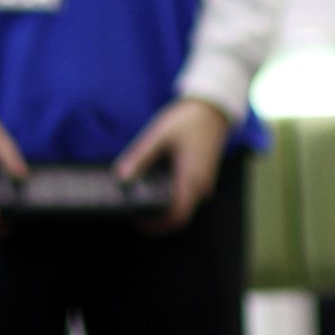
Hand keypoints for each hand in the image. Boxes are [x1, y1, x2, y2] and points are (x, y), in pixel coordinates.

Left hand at [115, 97, 231, 235]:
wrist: (213, 108)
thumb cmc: (188, 120)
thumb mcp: (159, 135)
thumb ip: (140, 157)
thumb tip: (121, 178)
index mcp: (191, 178)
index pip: (178, 215)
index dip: (158, 225)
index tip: (139, 224)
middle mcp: (201, 185)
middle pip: (181, 215)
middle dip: (159, 220)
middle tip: (136, 215)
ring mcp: (204, 182)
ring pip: (185, 207)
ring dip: (166, 210)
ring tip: (143, 202)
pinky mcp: (203, 177)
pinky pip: (189, 197)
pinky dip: (173, 200)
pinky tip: (156, 189)